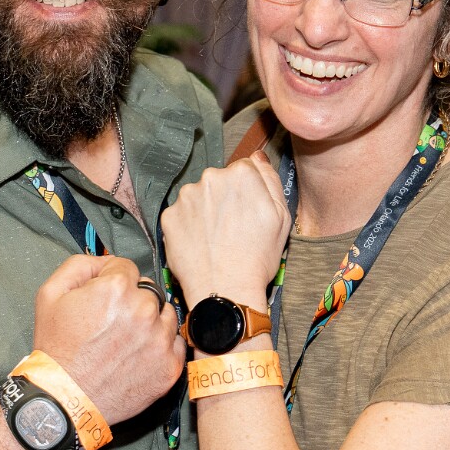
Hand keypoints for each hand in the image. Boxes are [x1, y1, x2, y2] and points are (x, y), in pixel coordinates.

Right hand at [33, 254, 181, 424]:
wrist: (64, 399)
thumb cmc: (56, 348)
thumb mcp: (50, 294)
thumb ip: (80, 265)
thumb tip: (106, 261)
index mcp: (117, 288)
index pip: (127, 268)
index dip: (111, 282)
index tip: (102, 300)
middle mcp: (144, 311)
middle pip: (148, 291)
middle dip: (132, 301)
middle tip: (111, 324)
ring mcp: (160, 340)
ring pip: (165, 315)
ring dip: (150, 322)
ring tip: (125, 341)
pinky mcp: (170, 367)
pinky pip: (175, 343)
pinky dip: (161, 345)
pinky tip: (139, 354)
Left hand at [162, 157, 289, 309]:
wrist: (225, 291)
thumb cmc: (258, 257)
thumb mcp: (282, 216)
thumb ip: (270, 179)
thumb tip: (257, 158)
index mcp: (241, 174)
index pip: (243, 170)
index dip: (248, 192)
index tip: (248, 212)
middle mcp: (209, 178)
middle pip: (218, 181)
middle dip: (224, 199)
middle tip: (232, 228)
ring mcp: (185, 198)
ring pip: (197, 197)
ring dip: (204, 211)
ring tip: (215, 239)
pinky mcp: (168, 217)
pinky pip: (181, 216)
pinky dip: (188, 227)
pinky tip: (200, 245)